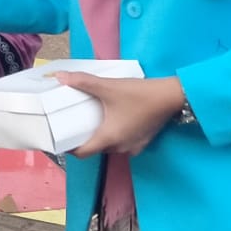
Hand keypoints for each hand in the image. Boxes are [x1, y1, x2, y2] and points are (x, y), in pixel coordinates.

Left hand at [57, 73, 185, 157]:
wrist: (171, 96)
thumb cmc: (137, 95)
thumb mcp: (107, 87)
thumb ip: (82, 81)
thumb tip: (59, 76)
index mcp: (109, 139)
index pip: (83, 153)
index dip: (69, 149)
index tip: (59, 139)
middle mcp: (121, 148)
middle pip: (96, 149)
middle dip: (83, 139)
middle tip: (72, 124)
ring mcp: (134, 146)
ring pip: (110, 146)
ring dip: (99, 136)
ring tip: (89, 120)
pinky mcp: (143, 140)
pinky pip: (123, 142)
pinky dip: (113, 134)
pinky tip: (110, 119)